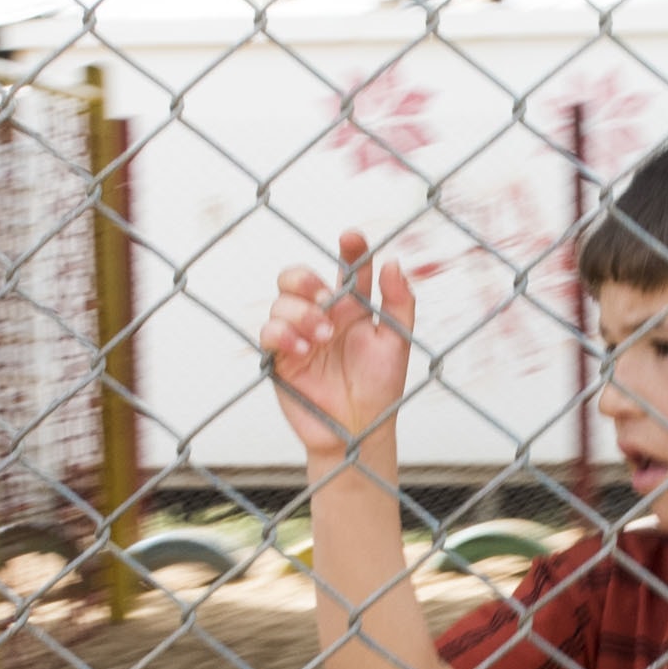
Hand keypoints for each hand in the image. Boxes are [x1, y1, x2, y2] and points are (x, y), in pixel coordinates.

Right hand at [262, 232, 418, 462]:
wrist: (360, 430)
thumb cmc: (381, 388)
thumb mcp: (398, 343)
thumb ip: (399, 302)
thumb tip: (392, 262)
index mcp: (352, 307)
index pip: (347, 268)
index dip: (349, 248)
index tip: (351, 238)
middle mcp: (322, 315)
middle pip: (297, 277)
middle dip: (306, 279)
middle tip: (324, 297)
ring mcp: (298, 335)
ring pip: (281, 302)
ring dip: (301, 313)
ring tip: (322, 337)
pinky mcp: (281, 358)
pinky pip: (268, 333)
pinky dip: (282, 334)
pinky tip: (303, 348)